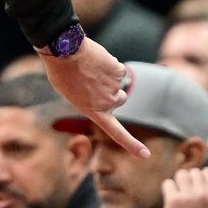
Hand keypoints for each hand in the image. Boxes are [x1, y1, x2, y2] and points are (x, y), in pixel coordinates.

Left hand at [42, 37, 149, 157]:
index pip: (116, 133)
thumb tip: (99, 93)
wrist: (64, 51)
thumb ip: (88, 99)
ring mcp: (115, 88)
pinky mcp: (119, 72)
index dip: (131, 145)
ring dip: (108, 76)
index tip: (145, 155)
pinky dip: (110, 64)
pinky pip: (118, 69)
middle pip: (120, 99)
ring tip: (90, 68)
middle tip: (93, 81)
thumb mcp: (70, 93)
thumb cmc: (61, 72)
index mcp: (94, 112)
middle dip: (111, 91)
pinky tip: (97, 60)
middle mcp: (108, 103)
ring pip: (118, 82)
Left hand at [161, 166, 207, 207]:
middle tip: (189, 196)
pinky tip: (173, 201)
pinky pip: (168, 183)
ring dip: (178, 183)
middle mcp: (203, 194)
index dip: (201, 179)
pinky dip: (168, 191)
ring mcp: (188, 196)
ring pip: (180, 173)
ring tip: (181, 196)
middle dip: (189, 181)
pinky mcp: (173, 199)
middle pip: (193, 171)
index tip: (199, 190)